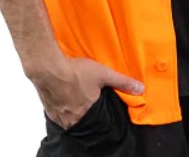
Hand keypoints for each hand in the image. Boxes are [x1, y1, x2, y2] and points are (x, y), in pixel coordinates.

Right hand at [30, 56, 144, 129]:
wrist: (49, 68)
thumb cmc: (75, 71)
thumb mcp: (103, 74)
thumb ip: (122, 82)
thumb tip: (140, 89)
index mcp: (87, 114)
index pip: (96, 119)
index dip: (98, 110)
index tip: (97, 103)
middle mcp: (72, 119)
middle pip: (82, 118)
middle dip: (84, 109)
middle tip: (85, 98)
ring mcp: (58, 115)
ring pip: (68, 116)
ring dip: (72, 108)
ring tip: (74, 96)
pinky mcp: (47, 108)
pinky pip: (56, 112)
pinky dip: (60, 105)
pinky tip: (61, 94)